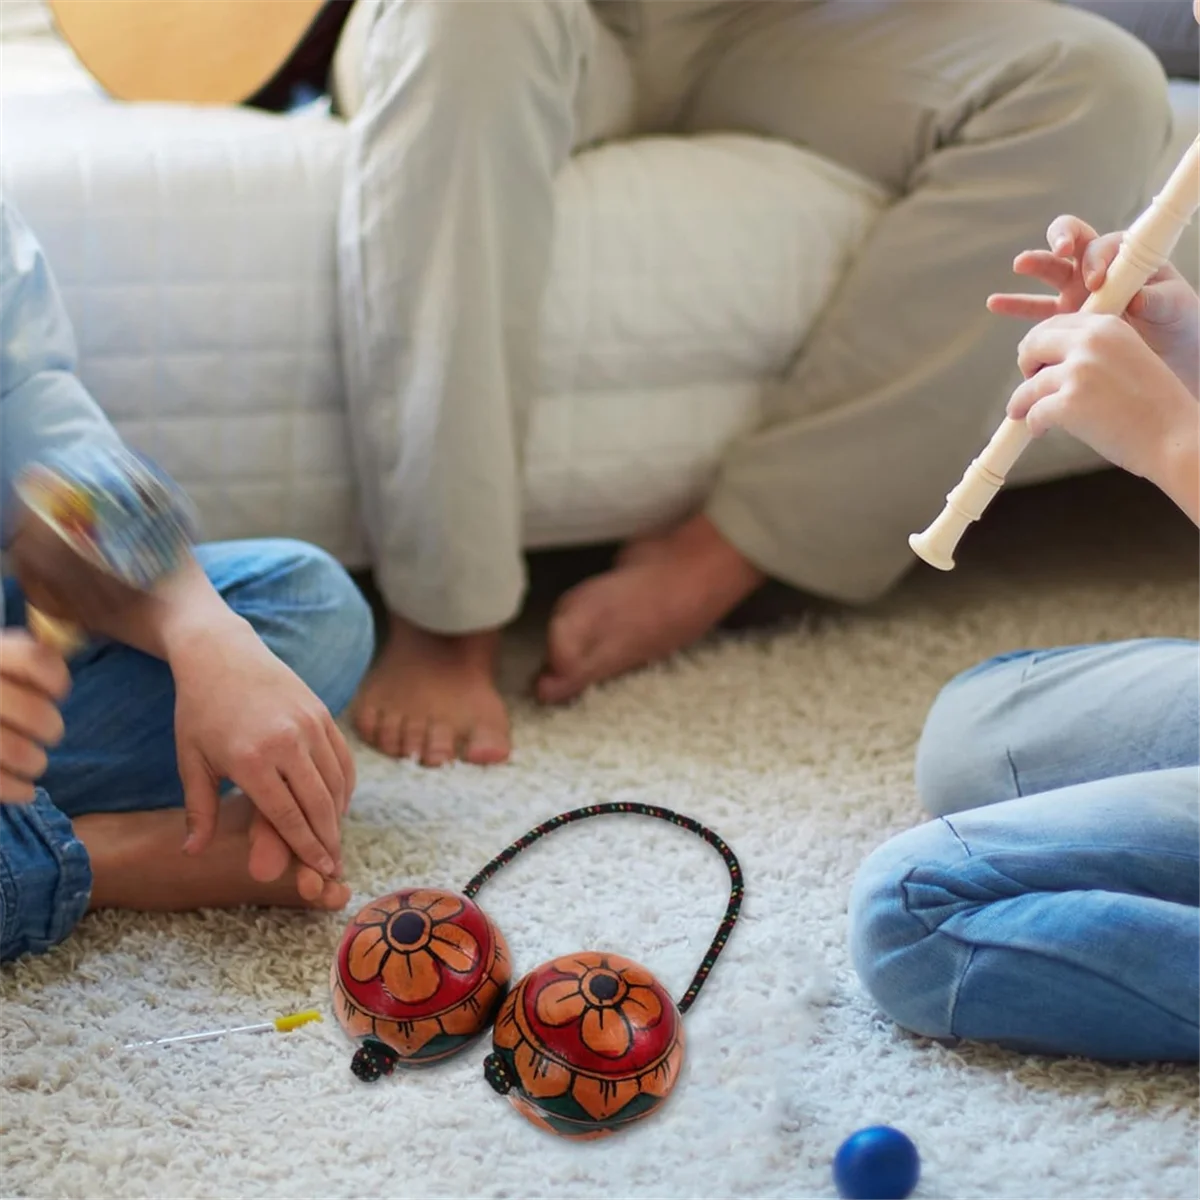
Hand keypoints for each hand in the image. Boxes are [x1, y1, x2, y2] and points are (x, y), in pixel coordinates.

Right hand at [0, 630, 69, 801]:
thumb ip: (25, 655)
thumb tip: (61, 646)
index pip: (34, 658)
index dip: (56, 677)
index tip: (58, 691)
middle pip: (32, 711)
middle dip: (49, 727)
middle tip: (50, 732)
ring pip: (15, 750)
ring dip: (34, 761)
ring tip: (35, 762)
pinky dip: (16, 789)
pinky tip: (25, 791)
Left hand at [170, 615, 354, 877]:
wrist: (222, 653)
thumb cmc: (199, 710)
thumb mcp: (191, 760)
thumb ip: (199, 810)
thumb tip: (192, 853)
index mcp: (251, 758)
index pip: (287, 815)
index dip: (305, 848)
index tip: (318, 871)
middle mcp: (287, 742)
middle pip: (318, 804)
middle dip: (328, 841)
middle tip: (333, 867)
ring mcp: (309, 724)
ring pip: (335, 783)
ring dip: (338, 816)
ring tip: (335, 840)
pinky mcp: (322, 713)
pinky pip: (342, 758)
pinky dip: (344, 786)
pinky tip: (339, 805)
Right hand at [988, 215, 1199, 396]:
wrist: (1168, 357)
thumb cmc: (1178, 325)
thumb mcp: (1176, 307)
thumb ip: (1159, 298)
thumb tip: (1138, 297)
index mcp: (1125, 259)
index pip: (1103, 245)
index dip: (1096, 259)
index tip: (1096, 282)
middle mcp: (1097, 270)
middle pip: (1073, 242)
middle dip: (1062, 239)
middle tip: (1059, 251)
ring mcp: (1077, 293)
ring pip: (1050, 271)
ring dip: (1035, 263)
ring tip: (1021, 264)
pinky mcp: (1063, 319)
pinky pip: (1035, 311)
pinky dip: (1014, 306)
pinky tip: (995, 303)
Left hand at [1010, 312, 1198, 480]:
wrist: (1174, 437)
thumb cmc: (1152, 404)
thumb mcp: (1127, 357)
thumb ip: (1093, 351)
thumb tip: (1047, 359)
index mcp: (1106, 326)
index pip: (1054, 324)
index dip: (1038, 345)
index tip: (1036, 363)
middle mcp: (1090, 342)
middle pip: (1032, 346)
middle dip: (1025, 366)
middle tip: (1027, 386)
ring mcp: (1078, 372)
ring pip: (1029, 385)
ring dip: (1021, 402)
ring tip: (1022, 414)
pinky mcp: (1068, 403)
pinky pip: (1033, 412)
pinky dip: (1032, 424)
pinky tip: (1040, 430)